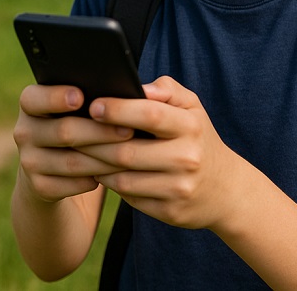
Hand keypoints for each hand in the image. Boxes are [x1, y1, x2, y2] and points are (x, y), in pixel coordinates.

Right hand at [13, 83, 134, 202]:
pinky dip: (96, 180)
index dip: (55, 97)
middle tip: (129, 130)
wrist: (53, 167)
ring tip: (131, 154)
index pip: (34, 98)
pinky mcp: (39, 187)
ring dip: (105, 159)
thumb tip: (125, 95)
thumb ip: (91, 97)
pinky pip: (72, 185)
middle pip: (64, 131)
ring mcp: (29, 162)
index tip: (81, 97)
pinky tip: (115, 173)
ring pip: (72, 162)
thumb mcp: (76, 107)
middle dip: (100, 131)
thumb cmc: (77, 124)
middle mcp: (24, 132)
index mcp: (30, 104)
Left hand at [79, 76, 245, 230]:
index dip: (118, 109)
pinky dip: (111, 184)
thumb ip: (167, 90)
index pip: (150, 115)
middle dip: (94, 142)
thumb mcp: (193, 108)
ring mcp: (179, 188)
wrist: (226, 189)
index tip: (92, 105)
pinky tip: (99, 172)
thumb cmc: (198, 137)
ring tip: (79, 152)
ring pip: (123, 178)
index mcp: (191, 126)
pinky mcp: (170, 212)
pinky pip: (130, 197)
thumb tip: (136, 85)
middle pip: (128, 151)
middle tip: (70, 131)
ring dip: (96, 165)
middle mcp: (187, 158)